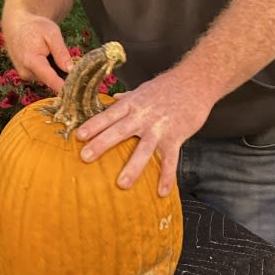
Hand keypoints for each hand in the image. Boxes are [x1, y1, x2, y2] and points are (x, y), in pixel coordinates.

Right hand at [3, 13, 74, 92]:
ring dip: (52, 70)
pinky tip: (44, 57)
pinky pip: (41, 75)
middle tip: (66, 59)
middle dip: (60, 73)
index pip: (51, 80)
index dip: (63, 88)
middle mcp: (26, 72)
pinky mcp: (24, 75)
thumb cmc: (35, 27)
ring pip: (46, 78)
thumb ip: (61, 52)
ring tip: (49, 53)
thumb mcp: (52, 34)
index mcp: (32, 61)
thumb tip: (71, 70)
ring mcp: (24, 75)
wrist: (16, 24)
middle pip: (50, 79)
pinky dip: (46, 69)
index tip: (73, 95)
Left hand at [75, 70, 213, 195]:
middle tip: (85, 157)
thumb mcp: (143, 89)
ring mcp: (160, 127)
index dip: (94, 125)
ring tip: (122, 184)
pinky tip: (162, 192)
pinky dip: (167, 176)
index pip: (109, 114)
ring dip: (133, 166)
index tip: (78, 136)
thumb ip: (128, 98)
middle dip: (102, 144)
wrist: (195, 82)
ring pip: (144, 149)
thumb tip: (114, 100)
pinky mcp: (176, 136)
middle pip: (120, 130)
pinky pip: (171, 159)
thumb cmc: (167, 86)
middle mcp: (143, 115)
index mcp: (133, 103)